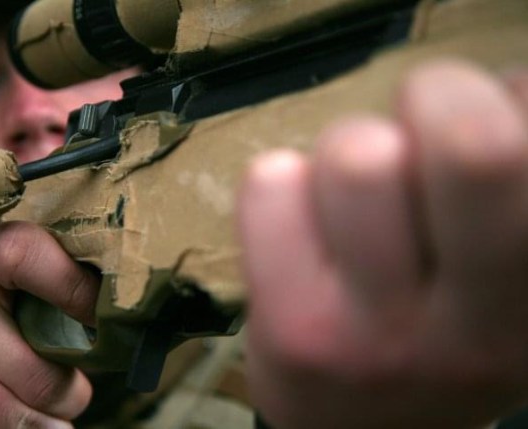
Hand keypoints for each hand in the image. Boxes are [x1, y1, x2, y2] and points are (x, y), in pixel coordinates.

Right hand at [0, 221, 98, 427]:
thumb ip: (47, 275)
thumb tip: (115, 314)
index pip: (38, 260)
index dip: (83, 296)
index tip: (102, 322)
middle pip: (44, 377)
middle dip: (71, 395)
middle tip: (72, 392)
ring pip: (22, 420)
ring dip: (45, 424)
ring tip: (43, 409)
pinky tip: (4, 419)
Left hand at [239, 60, 527, 427]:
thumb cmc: (435, 337)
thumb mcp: (504, 281)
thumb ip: (507, 189)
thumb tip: (502, 88)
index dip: (508, 99)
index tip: (486, 121)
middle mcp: (473, 327)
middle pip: (464, 145)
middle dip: (435, 98)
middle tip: (415, 128)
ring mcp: (372, 333)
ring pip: (357, 158)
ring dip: (350, 145)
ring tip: (352, 188)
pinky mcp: (289, 330)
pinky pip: (271, 188)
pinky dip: (280, 181)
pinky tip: (297, 218)